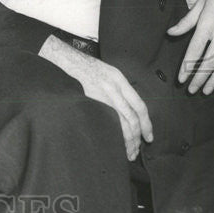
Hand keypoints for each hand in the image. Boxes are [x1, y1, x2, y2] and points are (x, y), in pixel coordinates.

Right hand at [39, 36, 152, 160]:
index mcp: (119, 79)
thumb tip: (129, 111)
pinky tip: (112, 142)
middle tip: (136, 151)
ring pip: (119, 122)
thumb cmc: (85, 67)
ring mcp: (100, 94)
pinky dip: (111, 134)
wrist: (65, 61)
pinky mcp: (89, 101)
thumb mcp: (107, 72)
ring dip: (126, 139)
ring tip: (127, 152)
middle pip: (131, 117)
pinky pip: (105, 121)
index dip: (146, 124)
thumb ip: (119, 89)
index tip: (148, 137)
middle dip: (136, 137)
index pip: (139, 106)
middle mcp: (113, 87)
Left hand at [168, 0, 213, 93]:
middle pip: (210, 62)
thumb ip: (186, 21)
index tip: (181, 79)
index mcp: (208, 23)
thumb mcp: (201, 1)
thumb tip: (171, 33)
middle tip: (192, 90)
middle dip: (200, 78)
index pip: (194, 51)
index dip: (187, 67)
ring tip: (207, 90)